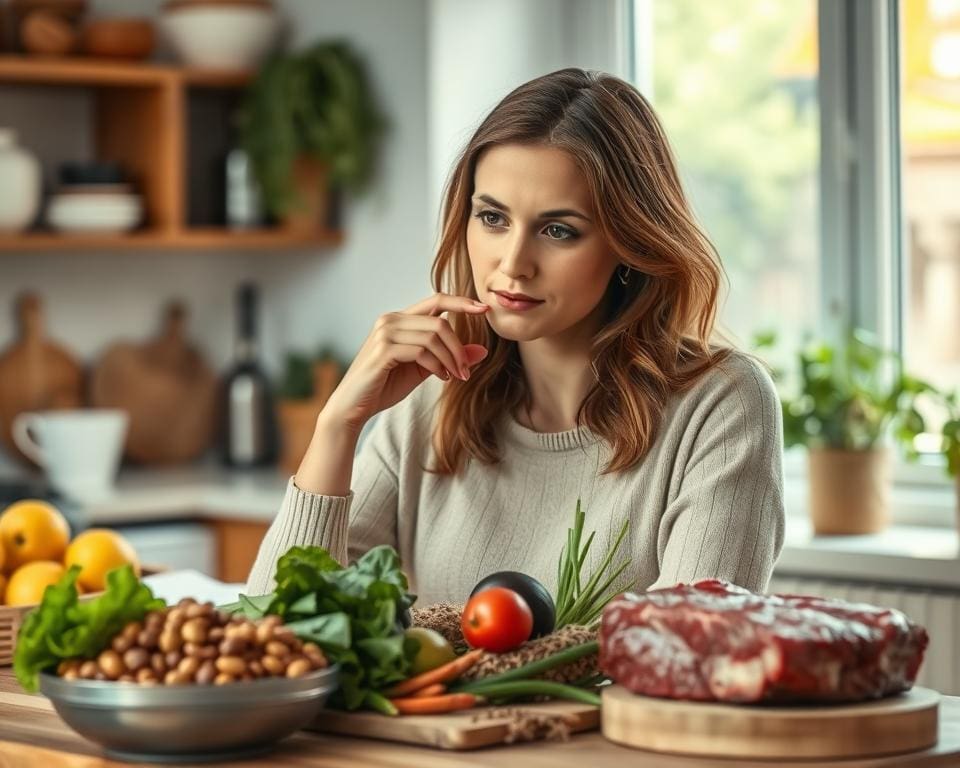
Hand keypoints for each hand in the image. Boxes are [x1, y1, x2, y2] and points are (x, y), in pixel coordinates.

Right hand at [320, 293, 489, 432]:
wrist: (353, 406)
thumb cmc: (385, 386)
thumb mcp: (424, 369)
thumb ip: (448, 357)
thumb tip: (482, 350)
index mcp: (399, 319)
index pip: (436, 300)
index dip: (461, 302)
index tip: (484, 309)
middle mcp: (390, 320)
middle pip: (440, 322)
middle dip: (458, 348)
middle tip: (466, 371)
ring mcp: (385, 333)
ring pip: (434, 336)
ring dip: (451, 359)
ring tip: (456, 376)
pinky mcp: (383, 350)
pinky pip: (422, 351)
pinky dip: (437, 365)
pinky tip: (441, 377)